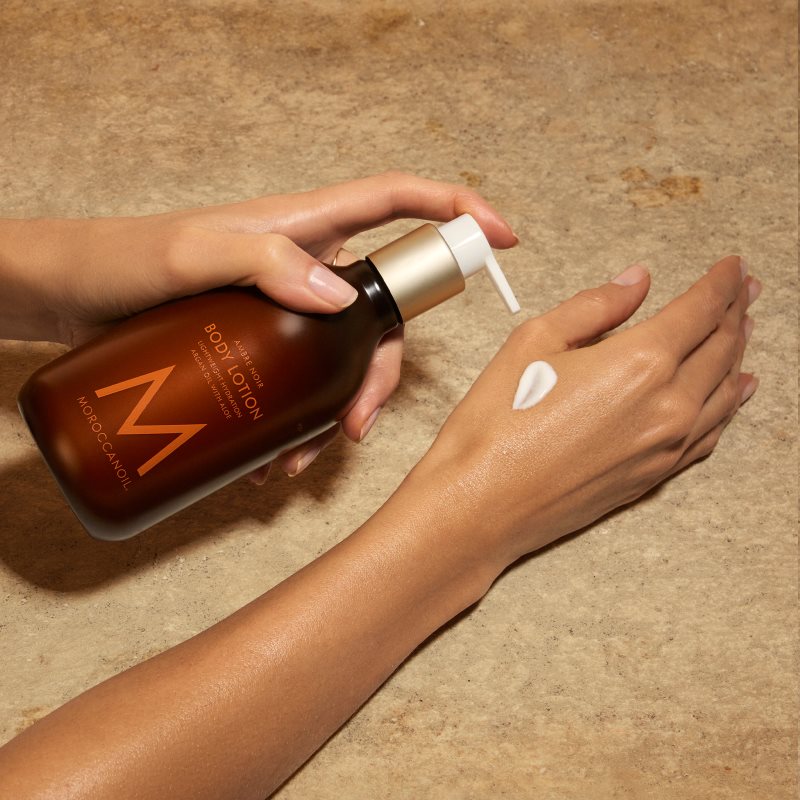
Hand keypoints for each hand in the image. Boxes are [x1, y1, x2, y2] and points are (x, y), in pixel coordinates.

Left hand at [0, 172, 516, 475]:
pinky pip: (307, 380)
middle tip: (358, 424)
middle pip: (384, 310)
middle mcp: (309, 263)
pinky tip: (280, 458)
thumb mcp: (190, 255)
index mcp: (308, 223)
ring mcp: (289, 305)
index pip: (400, 202)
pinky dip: (304, 422)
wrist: (72, 292)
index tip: (503, 238)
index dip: (457, 211)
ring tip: (302, 461)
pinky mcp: (265, 340)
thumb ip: (266, 262)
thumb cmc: (123, 258)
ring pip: (347, 358)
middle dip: (381, 372)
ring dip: (339, 412)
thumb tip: (340, 298)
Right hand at [415, 256, 758, 571]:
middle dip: (735, 313)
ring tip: (743, 331)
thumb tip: (635, 283)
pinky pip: (709, 434)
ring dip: (737, 355)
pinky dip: (728, 406)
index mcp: (639, 364)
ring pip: (723, 392)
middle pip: (720, 349)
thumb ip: (594, 307)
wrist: (482, 505)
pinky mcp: (654, 477)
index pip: (699, 311)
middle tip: (745, 290)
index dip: (720, 283)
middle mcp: (666, 406)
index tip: (731, 267)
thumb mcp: (534, 342)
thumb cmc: (497, 426)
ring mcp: (665, 447)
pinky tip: (734, 393)